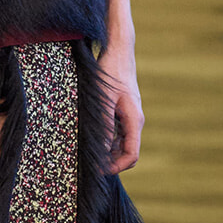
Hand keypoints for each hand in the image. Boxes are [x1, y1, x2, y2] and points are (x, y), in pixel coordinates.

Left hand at [98, 46, 143, 172]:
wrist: (118, 52)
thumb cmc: (110, 73)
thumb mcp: (103, 100)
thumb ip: (104, 125)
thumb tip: (101, 149)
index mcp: (134, 120)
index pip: (132, 155)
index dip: (116, 167)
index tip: (98, 169)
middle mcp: (135, 121)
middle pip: (128, 153)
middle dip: (111, 162)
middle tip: (89, 163)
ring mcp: (130, 117)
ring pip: (122, 144)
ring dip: (108, 151)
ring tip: (87, 151)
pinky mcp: (123, 112)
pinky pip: (118, 133)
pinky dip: (107, 140)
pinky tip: (91, 137)